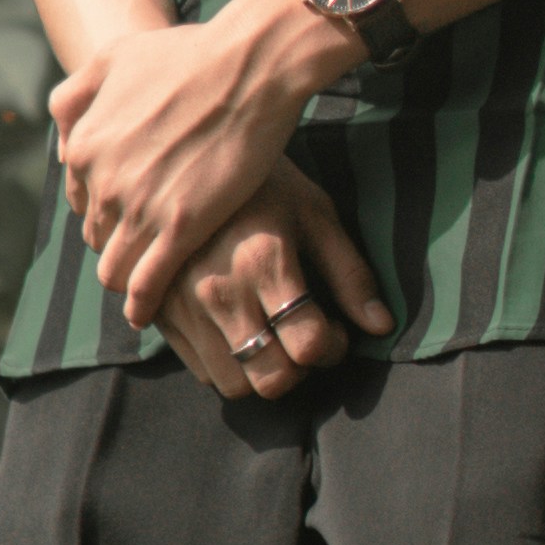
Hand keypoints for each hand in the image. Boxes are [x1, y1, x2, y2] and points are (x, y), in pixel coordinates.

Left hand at [52, 0, 341, 331]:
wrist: (248, 65)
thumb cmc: (188, 55)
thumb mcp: (113, 58)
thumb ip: (76, 97)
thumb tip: (62, 142)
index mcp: (85, 146)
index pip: (78, 200)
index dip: (103, 209)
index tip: (127, 214)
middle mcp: (103, 181)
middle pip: (96, 235)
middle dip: (117, 242)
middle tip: (145, 246)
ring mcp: (140, 208)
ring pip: (113, 269)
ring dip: (125, 277)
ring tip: (147, 281)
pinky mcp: (180, 229)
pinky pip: (146, 286)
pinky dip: (143, 304)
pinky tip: (148, 313)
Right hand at [150, 169, 394, 399]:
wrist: (186, 160)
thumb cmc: (265, 186)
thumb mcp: (315, 215)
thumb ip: (350, 273)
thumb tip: (383, 325)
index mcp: (264, 262)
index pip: (308, 345)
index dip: (334, 347)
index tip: (335, 329)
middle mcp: (219, 290)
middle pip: (271, 378)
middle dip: (300, 370)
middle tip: (305, 340)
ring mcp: (184, 305)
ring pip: (235, 385)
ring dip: (263, 372)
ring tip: (273, 336)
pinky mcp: (162, 312)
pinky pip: (202, 371)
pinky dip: (229, 365)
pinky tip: (242, 330)